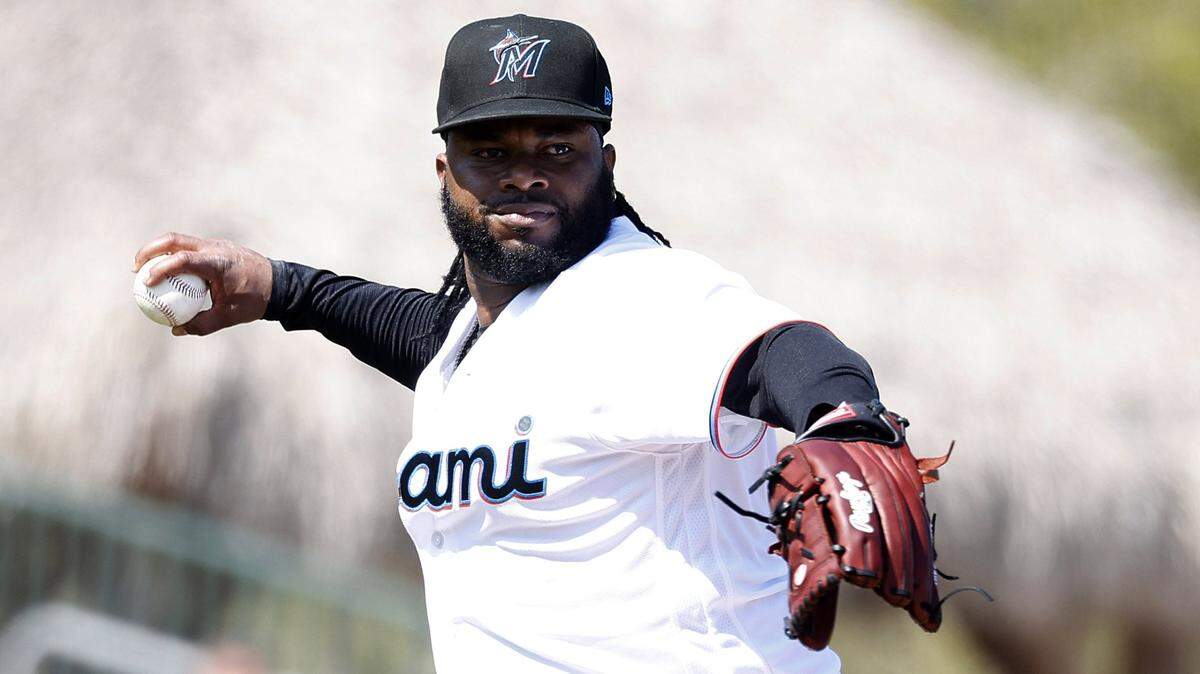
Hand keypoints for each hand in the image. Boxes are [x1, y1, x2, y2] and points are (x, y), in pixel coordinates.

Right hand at [132, 232, 272, 335]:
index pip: (182, 259)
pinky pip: (190, 248)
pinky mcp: (216, 247)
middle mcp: (215, 248)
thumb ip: (201, 324)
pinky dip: (175, 256)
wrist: (279, 284)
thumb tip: (176, 329)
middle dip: (149, 250)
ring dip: (160, 251)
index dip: (160, 268)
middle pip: (174, 239)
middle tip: (136, 269)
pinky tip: (167, 274)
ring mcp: (215, 244)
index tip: (145, 281)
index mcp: (217, 262)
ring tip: (146, 270)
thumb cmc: (254, 300)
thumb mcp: (228, 317)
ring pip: (180, 240)